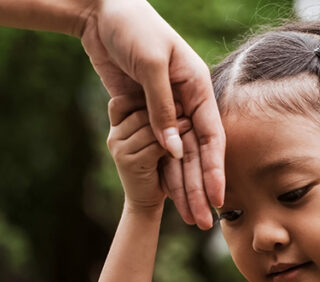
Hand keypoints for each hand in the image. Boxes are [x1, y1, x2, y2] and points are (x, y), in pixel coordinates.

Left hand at [80, 0, 223, 229]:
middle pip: (196, 154)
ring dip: (183, 187)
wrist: (101, 11)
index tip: (218, 198)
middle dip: (201, 189)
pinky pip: (157, 149)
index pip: (211, 136)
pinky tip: (168, 195)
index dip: (215, 170)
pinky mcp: (144, 111)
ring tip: (189, 218)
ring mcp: (165, 108)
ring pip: (178, 157)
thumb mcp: (150, 65)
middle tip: (203, 222)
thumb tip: (173, 148)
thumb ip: (161, 109)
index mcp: (196, 86)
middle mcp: (185, 101)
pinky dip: (163, 172)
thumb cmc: (132, 28)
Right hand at [107, 97, 192, 213]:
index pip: (125, 100)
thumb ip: (156, 117)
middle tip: (183, 103)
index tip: (166, 93)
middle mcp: (114, 134)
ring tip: (189, 120)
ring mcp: (119, 148)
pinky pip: (153, 144)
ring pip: (148, 126)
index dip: (143, 95)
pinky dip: (171, 141)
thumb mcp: (153, 137)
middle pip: (139, 111)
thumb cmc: (155, 164)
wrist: (146, 201)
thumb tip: (175, 90)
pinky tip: (183, 139)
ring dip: (171, 123)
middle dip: (163, 107)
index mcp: (117, 124)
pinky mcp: (129, 162)